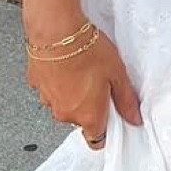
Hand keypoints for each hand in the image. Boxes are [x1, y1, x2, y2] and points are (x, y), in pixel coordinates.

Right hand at [25, 20, 143, 145]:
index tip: (111, 116)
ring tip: (81, 70)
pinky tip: (65, 65)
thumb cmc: (87, 50)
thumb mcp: (117, 74)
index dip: (105, 130)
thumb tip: (134, 118)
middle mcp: (65, 114)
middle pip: (81, 119)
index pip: (97, 140)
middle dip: (90, 105)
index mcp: (88, 116)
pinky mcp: (36, 85)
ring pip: (64, 104)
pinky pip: (50, 89)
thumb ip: (126, 100)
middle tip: (99, 82)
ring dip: (72, 93)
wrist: (56, 30)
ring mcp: (48, 100)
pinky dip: (57, 81)